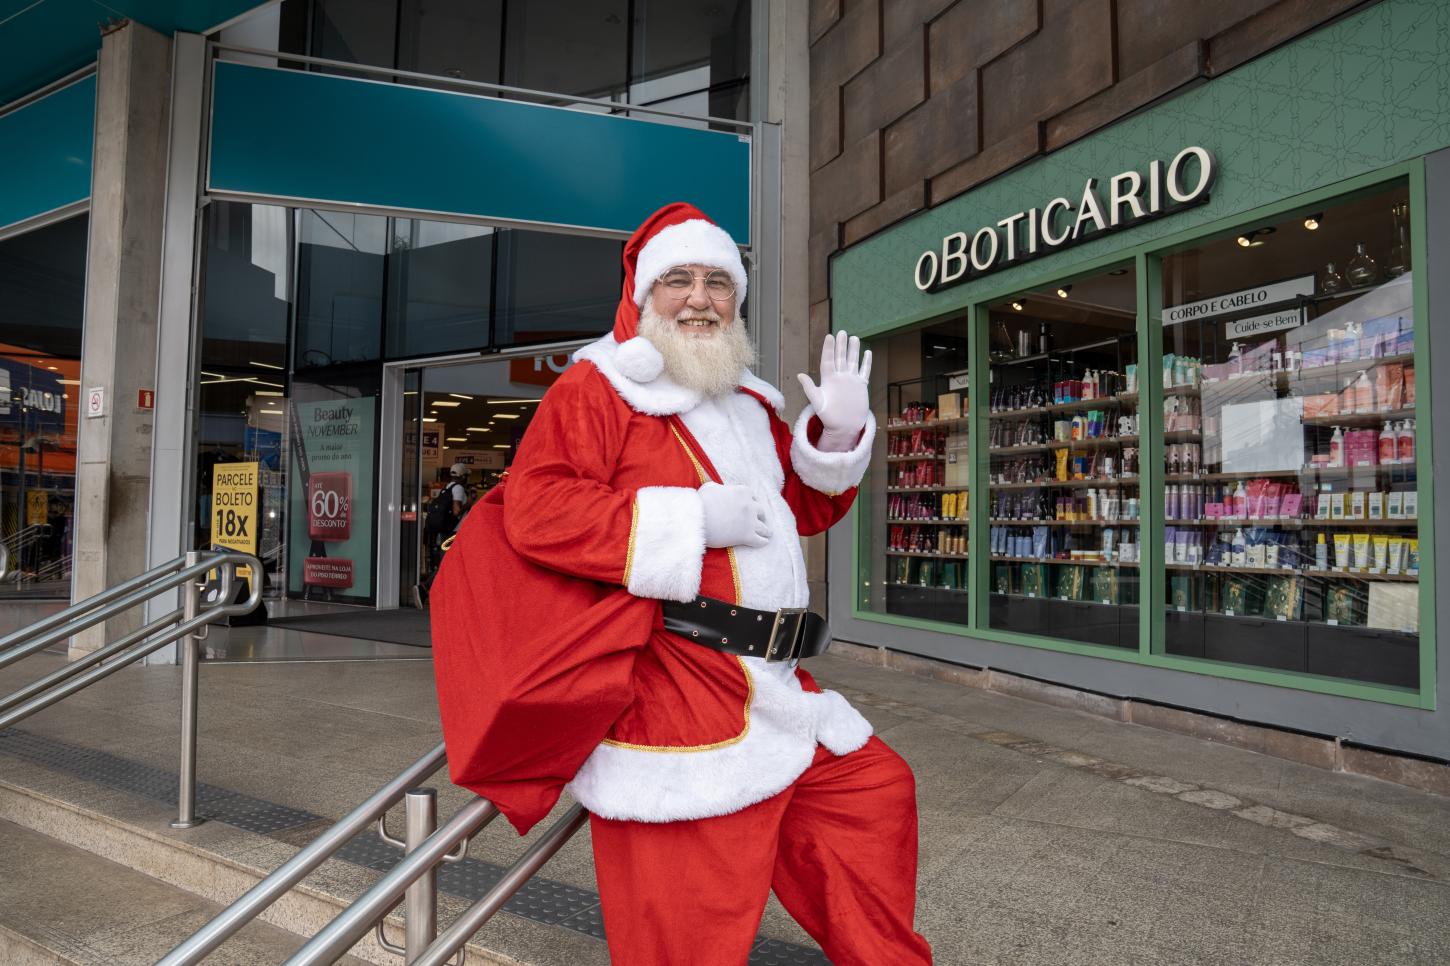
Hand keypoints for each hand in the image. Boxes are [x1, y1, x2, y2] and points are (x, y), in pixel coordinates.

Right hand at [699, 482, 769, 548]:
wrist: (696, 520)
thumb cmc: (700, 503)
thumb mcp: (710, 488)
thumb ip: (719, 487)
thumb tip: (720, 489)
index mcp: (743, 491)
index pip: (752, 497)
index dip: (751, 503)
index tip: (751, 508)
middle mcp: (750, 505)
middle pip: (761, 511)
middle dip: (760, 516)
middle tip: (759, 521)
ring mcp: (750, 521)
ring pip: (764, 527)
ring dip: (766, 530)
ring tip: (768, 533)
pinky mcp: (747, 536)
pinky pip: (760, 540)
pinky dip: (763, 542)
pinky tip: (764, 542)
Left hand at [797, 331, 871, 450]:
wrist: (843, 427)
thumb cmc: (828, 416)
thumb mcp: (817, 402)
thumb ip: (809, 388)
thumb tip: (799, 375)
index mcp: (828, 379)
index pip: (828, 360)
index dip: (829, 349)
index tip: (829, 336)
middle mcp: (840, 377)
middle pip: (840, 357)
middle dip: (841, 345)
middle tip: (842, 332)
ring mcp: (851, 381)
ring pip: (852, 362)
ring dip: (853, 350)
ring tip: (854, 338)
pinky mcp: (860, 386)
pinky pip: (864, 371)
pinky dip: (866, 363)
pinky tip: (867, 352)